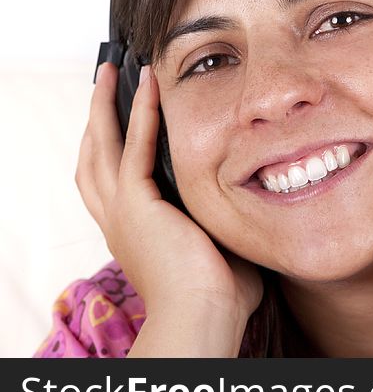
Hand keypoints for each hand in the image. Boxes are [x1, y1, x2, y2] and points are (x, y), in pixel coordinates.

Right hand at [76, 62, 262, 326]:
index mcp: (135, 233)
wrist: (205, 318)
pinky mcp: (136, 204)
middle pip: (92, 158)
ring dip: (105, 106)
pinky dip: (138, 113)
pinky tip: (147, 85)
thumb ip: (227, 223)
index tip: (119, 120)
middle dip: (96, 119)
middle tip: (102, 84)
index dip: (110, 147)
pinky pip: (133, 147)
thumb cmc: (220, 298)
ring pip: (101, 146)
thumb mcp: (220, 248)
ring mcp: (123, 212)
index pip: (111, 181)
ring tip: (110, 72)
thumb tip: (261, 205)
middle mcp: (118, 220)